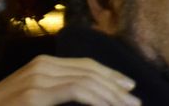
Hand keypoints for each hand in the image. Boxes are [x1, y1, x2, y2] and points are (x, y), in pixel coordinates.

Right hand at [0, 55, 140, 105]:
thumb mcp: (31, 104)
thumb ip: (53, 97)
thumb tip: (86, 99)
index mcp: (41, 67)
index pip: (83, 66)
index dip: (109, 76)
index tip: (129, 90)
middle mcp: (40, 67)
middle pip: (89, 71)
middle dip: (116, 87)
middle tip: (137, 102)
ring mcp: (36, 78)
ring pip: (86, 81)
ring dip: (111, 95)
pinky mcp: (34, 94)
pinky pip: (76, 92)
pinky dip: (98, 99)